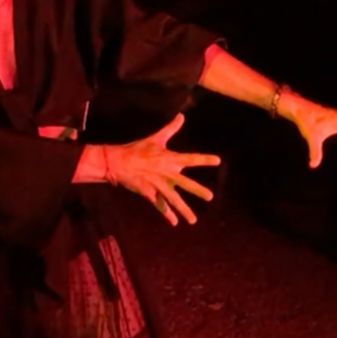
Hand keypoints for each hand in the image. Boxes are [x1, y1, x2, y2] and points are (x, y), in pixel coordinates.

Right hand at [92, 114, 221, 224]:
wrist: (119, 162)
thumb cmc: (138, 149)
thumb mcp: (156, 138)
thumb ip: (171, 128)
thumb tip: (181, 115)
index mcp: (170, 159)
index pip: (190, 159)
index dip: (204, 159)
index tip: (218, 161)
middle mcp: (166, 173)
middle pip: (185, 183)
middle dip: (197, 190)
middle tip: (210, 197)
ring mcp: (158, 184)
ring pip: (173, 199)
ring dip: (183, 210)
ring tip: (193, 220)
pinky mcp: (149, 193)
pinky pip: (160, 205)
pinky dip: (167, 214)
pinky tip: (174, 222)